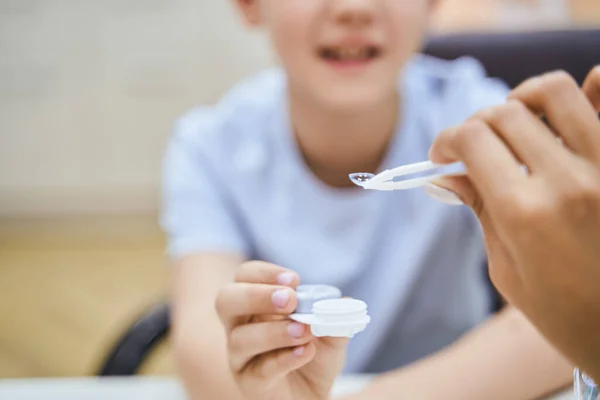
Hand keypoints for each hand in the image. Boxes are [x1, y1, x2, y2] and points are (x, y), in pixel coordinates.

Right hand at [215, 261, 348, 399]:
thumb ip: (334, 318)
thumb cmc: (314, 355)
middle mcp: (240, 325)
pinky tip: (305, 352)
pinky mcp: (249, 382)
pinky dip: (284, 359)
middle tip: (289, 300)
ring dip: (274, 331)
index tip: (294, 280)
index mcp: (256, 303)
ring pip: (240, 338)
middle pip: (226, 300)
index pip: (245, 276)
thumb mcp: (331, 332)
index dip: (264, 273)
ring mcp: (240, 355)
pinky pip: (258, 370)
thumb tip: (344, 303)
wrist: (314, 394)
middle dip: (255, 295)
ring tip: (304, 331)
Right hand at [428, 66, 599, 378]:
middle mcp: (568, 181)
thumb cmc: (562, 310)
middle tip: (472, 148)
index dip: (446, 140)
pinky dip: (589, 91)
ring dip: (522, 99)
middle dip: (475, 124)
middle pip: (504, 113)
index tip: (440, 155)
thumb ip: (480, 208)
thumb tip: (448, 174)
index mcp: (525, 212)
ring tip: (517, 122)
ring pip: (555, 90)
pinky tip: (570, 111)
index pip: (471, 140)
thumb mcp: (505, 267)